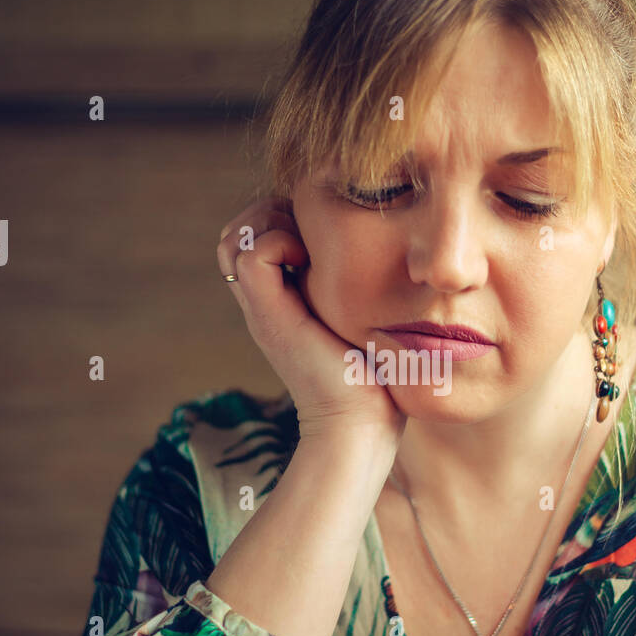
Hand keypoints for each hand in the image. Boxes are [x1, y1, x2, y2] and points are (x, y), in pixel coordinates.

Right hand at [217, 195, 406, 450]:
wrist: (360, 424)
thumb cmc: (377, 379)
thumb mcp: (367, 318)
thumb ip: (362, 288)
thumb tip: (399, 252)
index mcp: (284, 298)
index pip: (258, 233)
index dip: (284, 215)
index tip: (324, 228)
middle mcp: (265, 299)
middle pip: (239, 230)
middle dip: (273, 212)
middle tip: (314, 230)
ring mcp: (262, 307)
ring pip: (236, 236)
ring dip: (271, 222)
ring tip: (309, 243)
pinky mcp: (268, 314)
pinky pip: (252, 253)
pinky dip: (279, 241)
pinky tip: (313, 261)